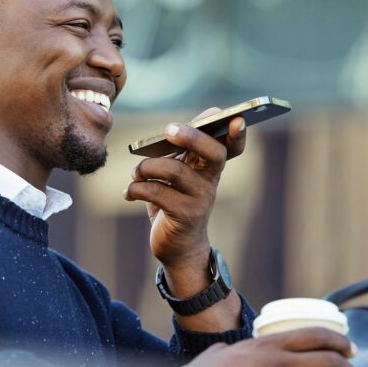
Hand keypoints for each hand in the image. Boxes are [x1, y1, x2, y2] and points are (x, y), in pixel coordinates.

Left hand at [124, 108, 245, 287]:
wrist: (179, 248)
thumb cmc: (175, 203)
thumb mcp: (179, 177)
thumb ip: (179, 153)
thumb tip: (171, 130)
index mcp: (211, 167)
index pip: (232, 147)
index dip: (238, 134)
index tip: (237, 118)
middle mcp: (211, 181)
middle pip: (213, 152)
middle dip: (192, 137)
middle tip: (168, 130)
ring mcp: (201, 199)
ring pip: (175, 170)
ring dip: (147, 167)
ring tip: (136, 173)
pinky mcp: (184, 216)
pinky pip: (156, 192)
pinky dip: (136, 188)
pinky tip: (129, 193)